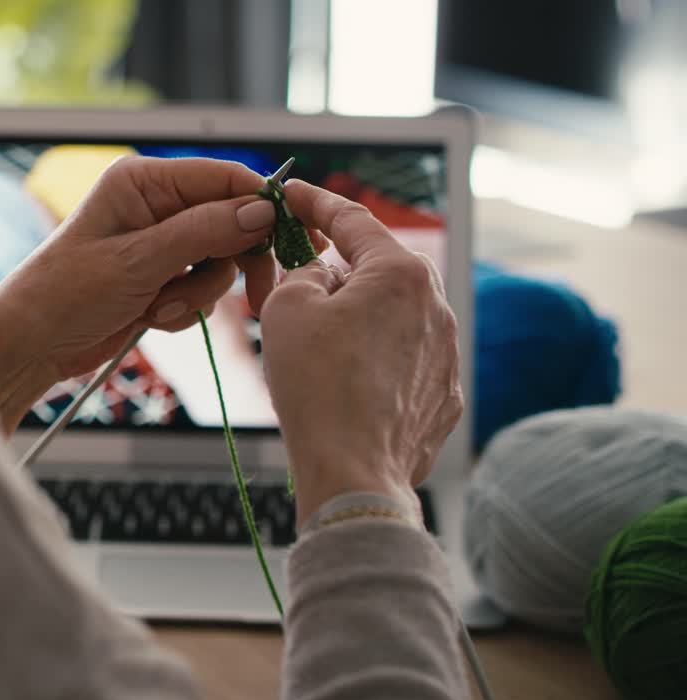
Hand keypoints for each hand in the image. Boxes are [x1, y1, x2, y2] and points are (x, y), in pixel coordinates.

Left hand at [0, 156, 279, 432]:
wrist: (30, 346)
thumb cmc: (65, 295)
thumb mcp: (138, 262)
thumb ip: (202, 232)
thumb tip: (260, 211)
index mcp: (143, 181)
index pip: (224, 177)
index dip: (259, 208)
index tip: (281, 243)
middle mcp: (154, 204)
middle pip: (231, 221)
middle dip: (230, 262)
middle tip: (249, 297)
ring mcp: (158, 242)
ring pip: (219, 261)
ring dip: (199, 293)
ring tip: (160, 309)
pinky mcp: (159, 276)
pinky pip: (200, 288)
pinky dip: (185, 308)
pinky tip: (151, 319)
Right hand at [249, 180, 462, 525]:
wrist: (353, 471)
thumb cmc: (318, 388)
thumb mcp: (287, 309)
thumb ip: (304, 272)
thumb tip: (322, 274)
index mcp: (400, 273)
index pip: (352, 220)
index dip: (313, 202)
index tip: (290, 194)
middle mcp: (436, 305)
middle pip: (377, 268)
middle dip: (336, 269)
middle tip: (295, 279)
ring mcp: (446, 352)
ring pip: (392, 315)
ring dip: (355, 318)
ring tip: (314, 346)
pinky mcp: (443, 394)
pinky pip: (403, 358)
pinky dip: (373, 359)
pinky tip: (344, 381)